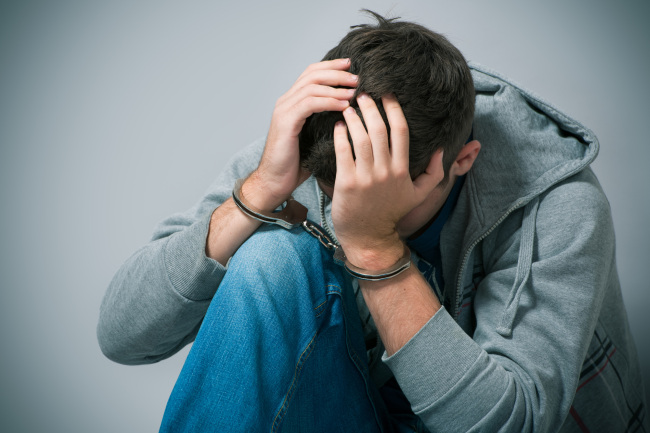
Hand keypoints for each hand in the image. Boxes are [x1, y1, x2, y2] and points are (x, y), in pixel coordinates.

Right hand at [244, 59, 357, 209]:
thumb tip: (351, 113)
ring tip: (354, 91)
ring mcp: (284, 110)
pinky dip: (329, 102)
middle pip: (312, 75)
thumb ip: (326, 121)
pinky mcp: (285, 122)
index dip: (331, 67)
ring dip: (336, 87)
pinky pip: (309, 104)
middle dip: (337, 73)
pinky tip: (344, 106)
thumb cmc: (296, 164)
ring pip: (312, 86)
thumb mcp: (315, 137)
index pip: (311, 74)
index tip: (351, 66)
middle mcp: (285, 102)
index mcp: (292, 103)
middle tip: (357, 78)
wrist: (275, 182)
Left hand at [331, 94, 443, 269]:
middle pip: (379, 129)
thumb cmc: (391, 214)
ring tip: (348, 107)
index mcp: (402, 170)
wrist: (368, 238)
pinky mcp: (347, 183)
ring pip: (360, 138)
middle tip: (362, 94)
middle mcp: (385, 171)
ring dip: (354, 118)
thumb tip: (442, 150)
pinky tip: (338, 126)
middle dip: (371, 108)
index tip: (386, 95)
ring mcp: (366, 177)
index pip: (401, 131)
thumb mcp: (418, 196)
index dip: (393, 109)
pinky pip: (343, 152)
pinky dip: (340, 136)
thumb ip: (435, 173)